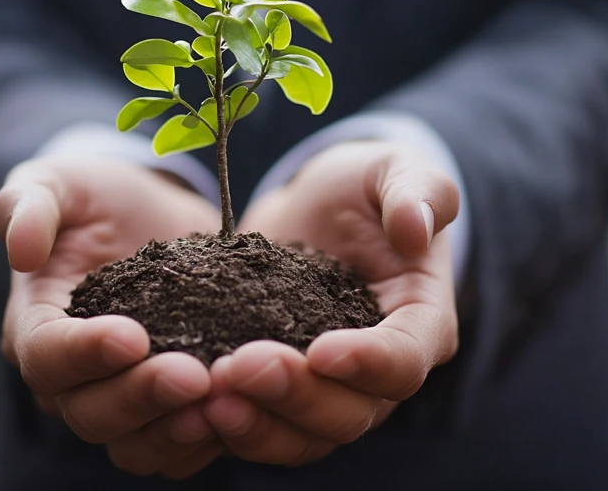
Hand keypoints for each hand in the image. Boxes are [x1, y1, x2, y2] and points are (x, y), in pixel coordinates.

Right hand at [0, 158, 224, 478]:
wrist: (152, 217)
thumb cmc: (94, 199)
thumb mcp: (59, 184)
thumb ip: (29, 205)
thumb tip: (20, 250)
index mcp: (36, 327)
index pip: (45, 356)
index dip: (84, 353)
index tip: (132, 336)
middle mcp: (73, 378)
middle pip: (90, 413)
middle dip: (141, 397)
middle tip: (195, 375)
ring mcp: (121, 399)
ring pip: (134, 445)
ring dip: (176, 431)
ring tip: (222, 402)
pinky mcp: (168, 408)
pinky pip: (178, 449)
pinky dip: (208, 440)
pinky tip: (245, 411)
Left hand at [204, 141, 459, 465]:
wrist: (311, 213)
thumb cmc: (362, 189)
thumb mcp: (392, 170)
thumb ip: (417, 191)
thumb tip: (416, 229)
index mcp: (419, 324)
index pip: (404, 361)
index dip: (369, 363)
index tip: (322, 350)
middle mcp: (376, 376)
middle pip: (349, 413)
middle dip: (294, 397)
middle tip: (239, 368)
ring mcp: (326, 394)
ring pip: (301, 436)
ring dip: (255, 423)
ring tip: (208, 396)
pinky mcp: (278, 396)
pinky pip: (259, 427)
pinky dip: (225, 425)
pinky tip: (188, 404)